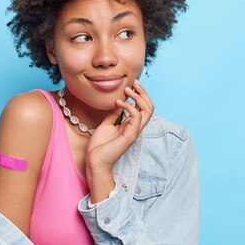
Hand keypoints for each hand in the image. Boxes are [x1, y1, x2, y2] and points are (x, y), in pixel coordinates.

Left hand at [85, 79, 153, 199]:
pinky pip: (136, 117)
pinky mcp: (130, 136)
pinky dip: (129, 106)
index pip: (143, 108)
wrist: (95, 161)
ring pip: (148, 111)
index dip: (140, 95)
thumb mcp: (106, 124)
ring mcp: (134, 132)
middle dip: (143, 93)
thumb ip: (114, 114)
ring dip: (138, 97)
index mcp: (131, 125)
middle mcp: (135, 128)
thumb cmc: (99, 145)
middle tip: (134, 83)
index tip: (130, 85)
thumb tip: (118, 101)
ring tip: (127, 90)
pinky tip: (118, 103)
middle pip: (150, 107)